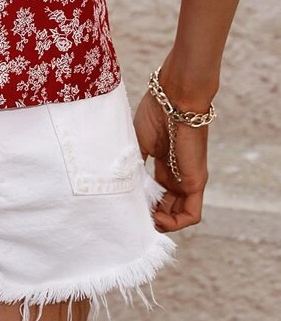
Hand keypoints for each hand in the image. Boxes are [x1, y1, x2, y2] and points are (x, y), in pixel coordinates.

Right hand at [133, 87, 208, 232]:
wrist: (175, 98)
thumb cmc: (156, 113)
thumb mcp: (138, 142)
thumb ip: (134, 164)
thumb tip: (123, 184)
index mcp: (164, 162)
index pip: (157, 192)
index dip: (144, 202)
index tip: (129, 204)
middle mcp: (178, 174)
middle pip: (167, 205)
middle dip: (152, 215)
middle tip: (135, 216)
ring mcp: (188, 179)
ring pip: (179, 213)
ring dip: (163, 222)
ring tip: (146, 219)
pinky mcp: (196, 182)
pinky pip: (191, 214)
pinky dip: (176, 222)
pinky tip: (158, 219)